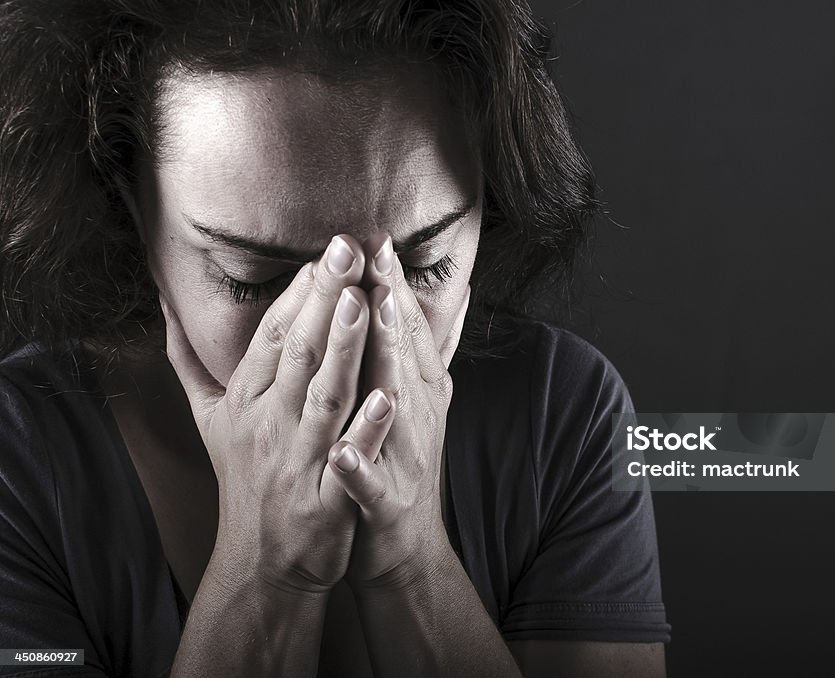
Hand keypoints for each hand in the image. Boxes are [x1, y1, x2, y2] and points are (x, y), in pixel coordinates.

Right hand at [160, 235, 391, 594]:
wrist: (260, 560)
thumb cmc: (244, 477)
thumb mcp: (209, 418)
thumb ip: (189, 360)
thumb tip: (164, 303)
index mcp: (246, 401)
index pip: (272, 336)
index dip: (299, 293)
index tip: (326, 250)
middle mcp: (268, 425)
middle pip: (297, 354)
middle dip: (324, 300)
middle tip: (348, 249)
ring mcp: (297, 462)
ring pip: (323, 397)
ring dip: (343, 349)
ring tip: (363, 302)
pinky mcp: (325, 500)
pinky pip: (348, 460)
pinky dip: (367, 429)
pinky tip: (390, 397)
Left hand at [331, 235, 470, 588]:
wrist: (405, 546)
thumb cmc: (400, 462)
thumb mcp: (419, 401)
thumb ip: (425, 350)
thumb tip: (450, 295)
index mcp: (416, 391)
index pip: (407, 330)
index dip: (395, 284)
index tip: (378, 239)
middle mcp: (416, 417)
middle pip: (404, 355)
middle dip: (393, 305)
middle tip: (378, 257)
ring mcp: (405, 459)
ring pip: (395, 406)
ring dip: (387, 364)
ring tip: (375, 320)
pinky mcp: (385, 504)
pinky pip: (371, 486)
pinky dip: (359, 469)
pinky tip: (342, 454)